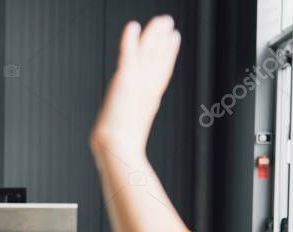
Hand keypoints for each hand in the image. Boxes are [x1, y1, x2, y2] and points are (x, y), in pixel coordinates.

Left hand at [90, 16, 180, 160]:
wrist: (118, 149)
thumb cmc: (122, 151)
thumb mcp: (130, 138)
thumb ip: (131, 134)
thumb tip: (127, 152)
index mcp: (151, 99)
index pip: (163, 70)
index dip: (169, 53)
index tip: (174, 39)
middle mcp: (148, 87)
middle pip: (159, 56)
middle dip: (164, 38)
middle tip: (169, 22)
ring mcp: (139, 81)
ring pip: (149, 50)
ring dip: (154, 33)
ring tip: (160, 19)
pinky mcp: (125, 78)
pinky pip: (128, 52)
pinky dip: (130, 38)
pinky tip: (132, 26)